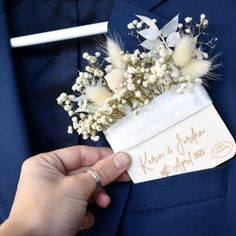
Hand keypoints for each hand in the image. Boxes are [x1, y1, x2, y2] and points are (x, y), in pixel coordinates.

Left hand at [0, 146, 130, 235]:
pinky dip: (85, 210)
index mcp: (47, 163)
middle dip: (102, 178)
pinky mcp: (56, 211)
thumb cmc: (49, 212)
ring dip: (96, 196)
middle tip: (124, 177)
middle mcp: (48, 176)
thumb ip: (102, 171)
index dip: (103, 155)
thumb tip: (123, 158)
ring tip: (104, 203)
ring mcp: (52, 195)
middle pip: (83, 171)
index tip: (122, 158)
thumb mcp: (79, 187)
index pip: (80, 153)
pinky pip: (76, 204)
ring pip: (82, 188)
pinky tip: (86, 219)